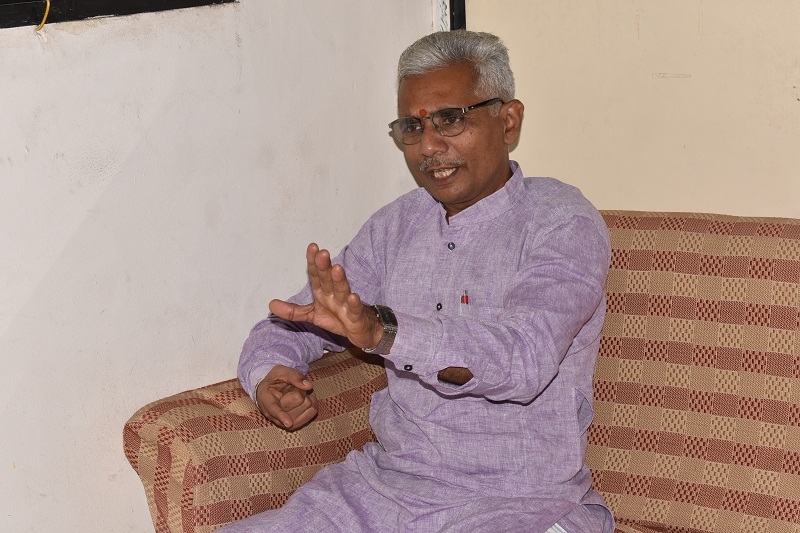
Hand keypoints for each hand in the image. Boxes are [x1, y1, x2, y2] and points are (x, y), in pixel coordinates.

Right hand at [255, 365, 317, 429]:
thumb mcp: (281, 371)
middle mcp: (274, 414)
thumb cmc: (274, 379)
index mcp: (266, 399)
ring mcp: (284, 422)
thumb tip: (309, 386)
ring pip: (307, 405)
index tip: (288, 423)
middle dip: (299, 389)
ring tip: (294, 394)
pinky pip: (313, 412)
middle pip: (298, 399)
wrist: (271, 389)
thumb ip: (294, 376)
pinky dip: (313, 403)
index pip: (274, 409)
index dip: (282, 416)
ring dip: (306, 396)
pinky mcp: (295, 424)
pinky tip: (304, 399)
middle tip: (291, 387)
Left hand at [269, 243, 383, 349]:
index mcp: (323, 292)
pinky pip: (354, 310)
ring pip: (342, 290)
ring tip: (337, 268)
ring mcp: (346, 305)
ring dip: (339, 280)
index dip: (314, 262)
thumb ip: (293, 311)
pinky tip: (353, 297)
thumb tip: (270, 304)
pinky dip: (354, 304)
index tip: (312, 247)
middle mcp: (334, 295)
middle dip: (325, 266)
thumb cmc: (338, 319)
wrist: (362, 332)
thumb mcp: (312, 315)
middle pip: (328, 279)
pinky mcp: (356, 318)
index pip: (317, 275)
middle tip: (322, 253)